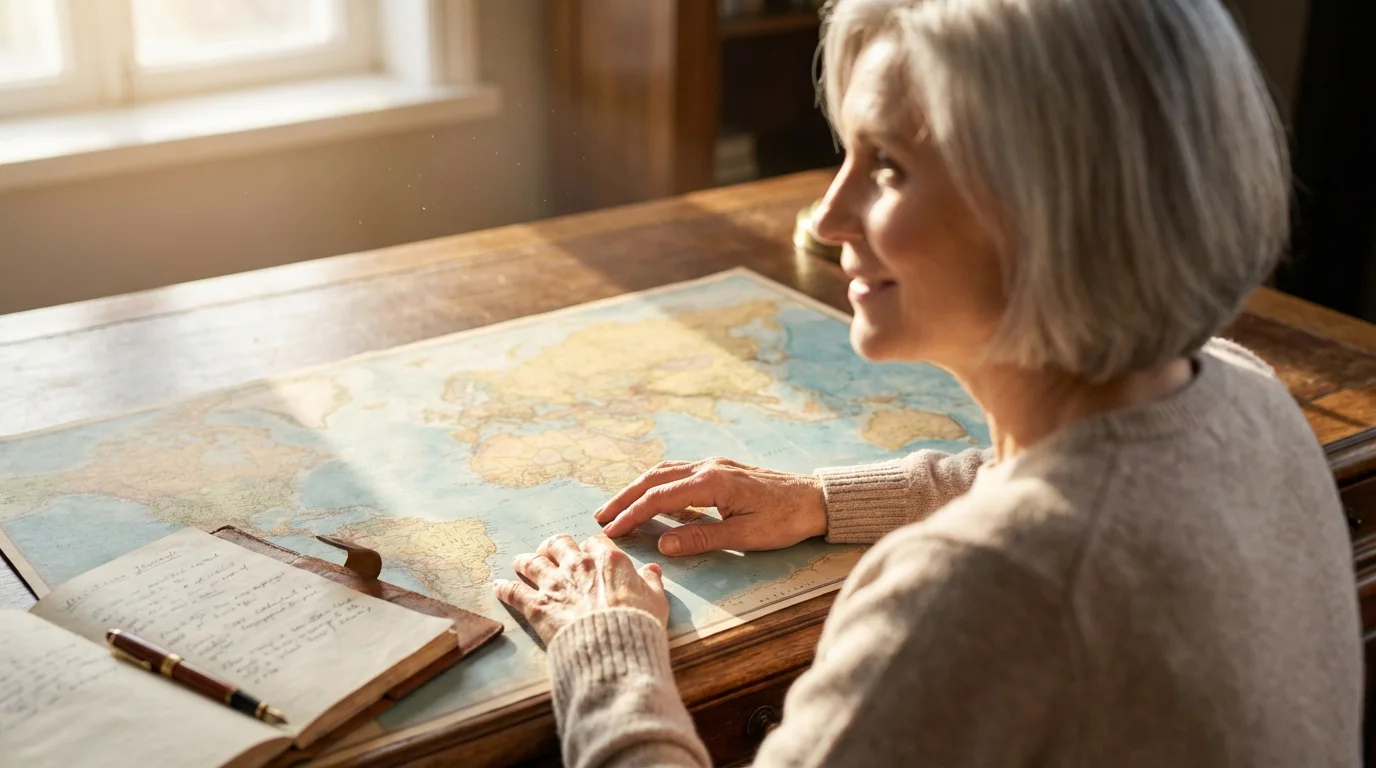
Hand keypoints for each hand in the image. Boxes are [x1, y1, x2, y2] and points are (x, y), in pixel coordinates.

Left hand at [494, 534, 668, 644]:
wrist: (613, 649)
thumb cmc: (638, 625)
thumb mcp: (656, 601)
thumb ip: (651, 582)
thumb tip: (652, 570)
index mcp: (608, 560)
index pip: (595, 542)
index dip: (590, 548)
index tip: (589, 554)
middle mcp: (578, 566)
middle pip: (558, 544)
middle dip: (553, 547)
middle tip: (550, 553)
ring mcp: (554, 584)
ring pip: (532, 562)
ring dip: (525, 561)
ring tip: (520, 562)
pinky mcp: (536, 606)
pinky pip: (513, 592)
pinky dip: (504, 588)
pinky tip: (497, 586)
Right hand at [595, 458, 827, 555]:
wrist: (817, 499)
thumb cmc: (785, 520)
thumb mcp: (744, 537)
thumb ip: (702, 538)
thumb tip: (663, 544)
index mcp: (712, 482)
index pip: (659, 497)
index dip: (631, 514)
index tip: (610, 530)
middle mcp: (708, 468)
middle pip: (654, 478)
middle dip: (625, 497)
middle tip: (601, 517)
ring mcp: (714, 466)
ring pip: (665, 472)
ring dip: (638, 488)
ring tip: (618, 507)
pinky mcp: (721, 471)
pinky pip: (680, 474)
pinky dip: (658, 485)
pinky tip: (653, 499)